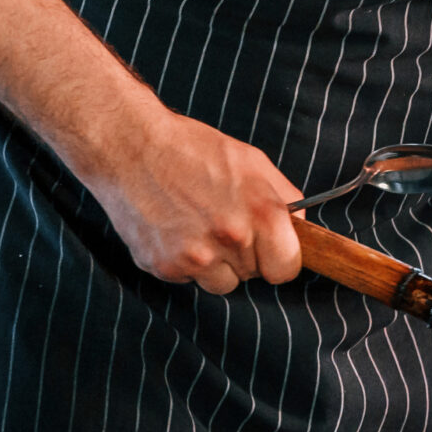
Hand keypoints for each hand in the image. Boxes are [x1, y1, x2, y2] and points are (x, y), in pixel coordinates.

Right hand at [84, 108, 303, 293]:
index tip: (272, 248)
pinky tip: (176, 229)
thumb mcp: (254, 163)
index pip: (287, 269)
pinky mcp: (162, 267)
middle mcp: (230, 240)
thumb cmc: (194, 149)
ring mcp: (194, 258)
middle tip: (226, 223)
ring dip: (216, 264)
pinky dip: (185, 261)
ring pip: (221, 283)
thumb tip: (300, 229)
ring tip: (200, 226)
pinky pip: (188, 279)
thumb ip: (284, 199)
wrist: (131, 148)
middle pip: (253, 275)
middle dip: (246, 255)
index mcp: (261, 214)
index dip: (281, 258)